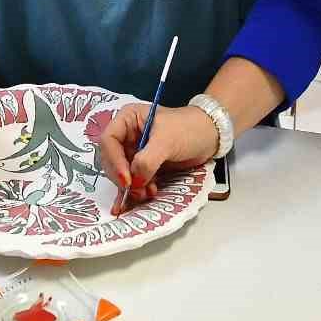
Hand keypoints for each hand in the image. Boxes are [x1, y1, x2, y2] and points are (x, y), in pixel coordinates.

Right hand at [97, 103, 218, 212]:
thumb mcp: (167, 141)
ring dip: (131, 187)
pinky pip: (134, 181)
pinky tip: (136, 202)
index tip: (127, 180)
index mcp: (127, 119)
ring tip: (146, 194)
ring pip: (122, 174)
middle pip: (112, 160)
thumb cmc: (189, 128)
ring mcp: (135, 152)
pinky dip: (135, 192)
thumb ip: (147, 160)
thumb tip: (134, 181)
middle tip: (136, 191)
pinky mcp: (145, 166)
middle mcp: (127, 135)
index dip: (114, 161)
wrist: (210, 135)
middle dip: (122, 178)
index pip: (109, 141)